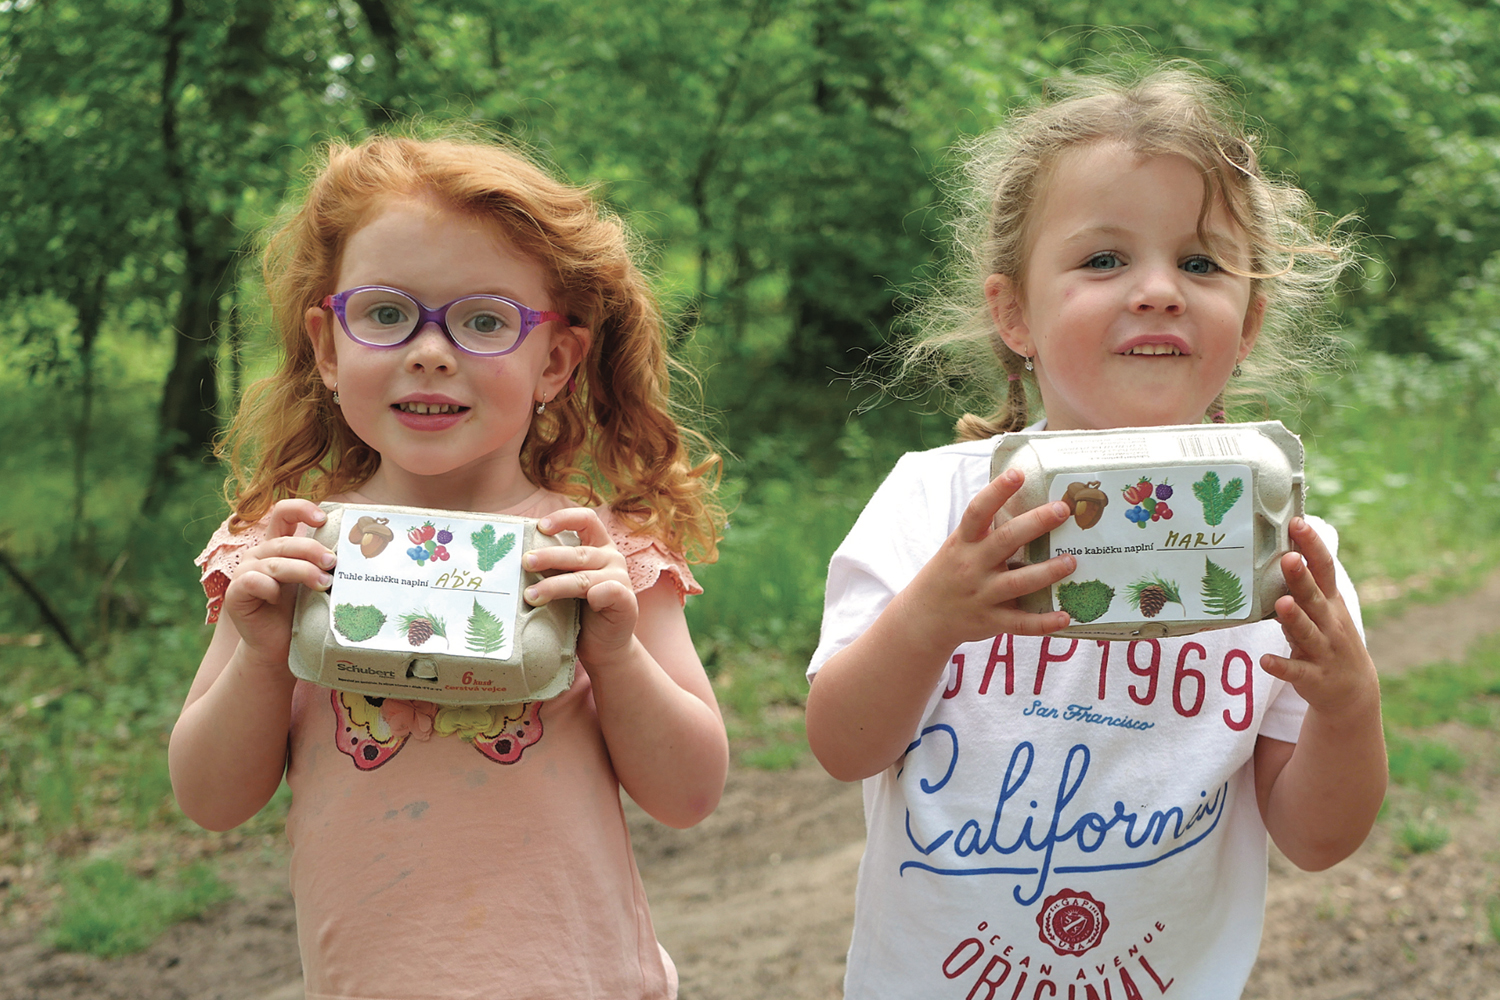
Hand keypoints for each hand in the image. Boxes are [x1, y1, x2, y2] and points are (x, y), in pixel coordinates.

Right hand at [221, 499, 334, 662]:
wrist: (278, 647)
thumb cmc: (299, 612)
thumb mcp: (314, 582)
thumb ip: (323, 563)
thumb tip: (356, 550)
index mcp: (277, 546)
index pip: (283, 513)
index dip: (301, 509)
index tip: (323, 519)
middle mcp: (259, 554)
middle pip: (285, 542)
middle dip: (313, 550)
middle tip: (334, 563)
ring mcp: (244, 572)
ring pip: (275, 562)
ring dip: (303, 571)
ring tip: (324, 584)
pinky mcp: (236, 592)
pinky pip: (253, 581)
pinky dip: (270, 587)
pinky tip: (279, 598)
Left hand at [522, 508, 637, 666]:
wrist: (602, 647)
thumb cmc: (578, 612)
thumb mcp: (565, 583)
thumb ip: (553, 568)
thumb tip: (517, 559)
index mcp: (598, 546)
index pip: (586, 520)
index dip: (564, 518)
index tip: (540, 527)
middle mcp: (611, 558)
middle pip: (578, 552)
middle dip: (548, 556)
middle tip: (525, 562)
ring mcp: (620, 579)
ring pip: (584, 577)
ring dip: (554, 585)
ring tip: (531, 595)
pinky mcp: (626, 602)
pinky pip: (611, 592)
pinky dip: (598, 594)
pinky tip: (589, 600)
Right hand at [902, 468, 1076, 651]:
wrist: (924, 617)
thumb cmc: (949, 574)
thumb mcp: (958, 547)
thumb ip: (985, 532)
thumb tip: (1025, 503)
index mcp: (963, 543)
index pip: (978, 512)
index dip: (997, 491)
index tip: (1017, 473)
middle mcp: (972, 566)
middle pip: (1006, 540)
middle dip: (1036, 523)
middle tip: (1062, 509)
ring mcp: (982, 595)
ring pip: (1018, 583)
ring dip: (1048, 572)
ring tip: (1071, 561)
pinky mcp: (991, 621)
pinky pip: (1021, 623)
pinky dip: (1044, 622)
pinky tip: (1066, 615)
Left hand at [1260, 517, 1377, 714]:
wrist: (1353, 691)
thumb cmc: (1329, 638)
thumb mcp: (1323, 610)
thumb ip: (1303, 585)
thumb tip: (1277, 550)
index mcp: (1330, 602)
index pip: (1324, 569)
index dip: (1312, 546)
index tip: (1297, 523)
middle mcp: (1330, 623)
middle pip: (1315, 598)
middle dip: (1302, 578)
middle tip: (1288, 558)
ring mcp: (1324, 650)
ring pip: (1307, 632)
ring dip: (1295, 618)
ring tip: (1282, 603)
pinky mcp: (1313, 677)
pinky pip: (1296, 671)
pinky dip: (1281, 666)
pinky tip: (1265, 661)